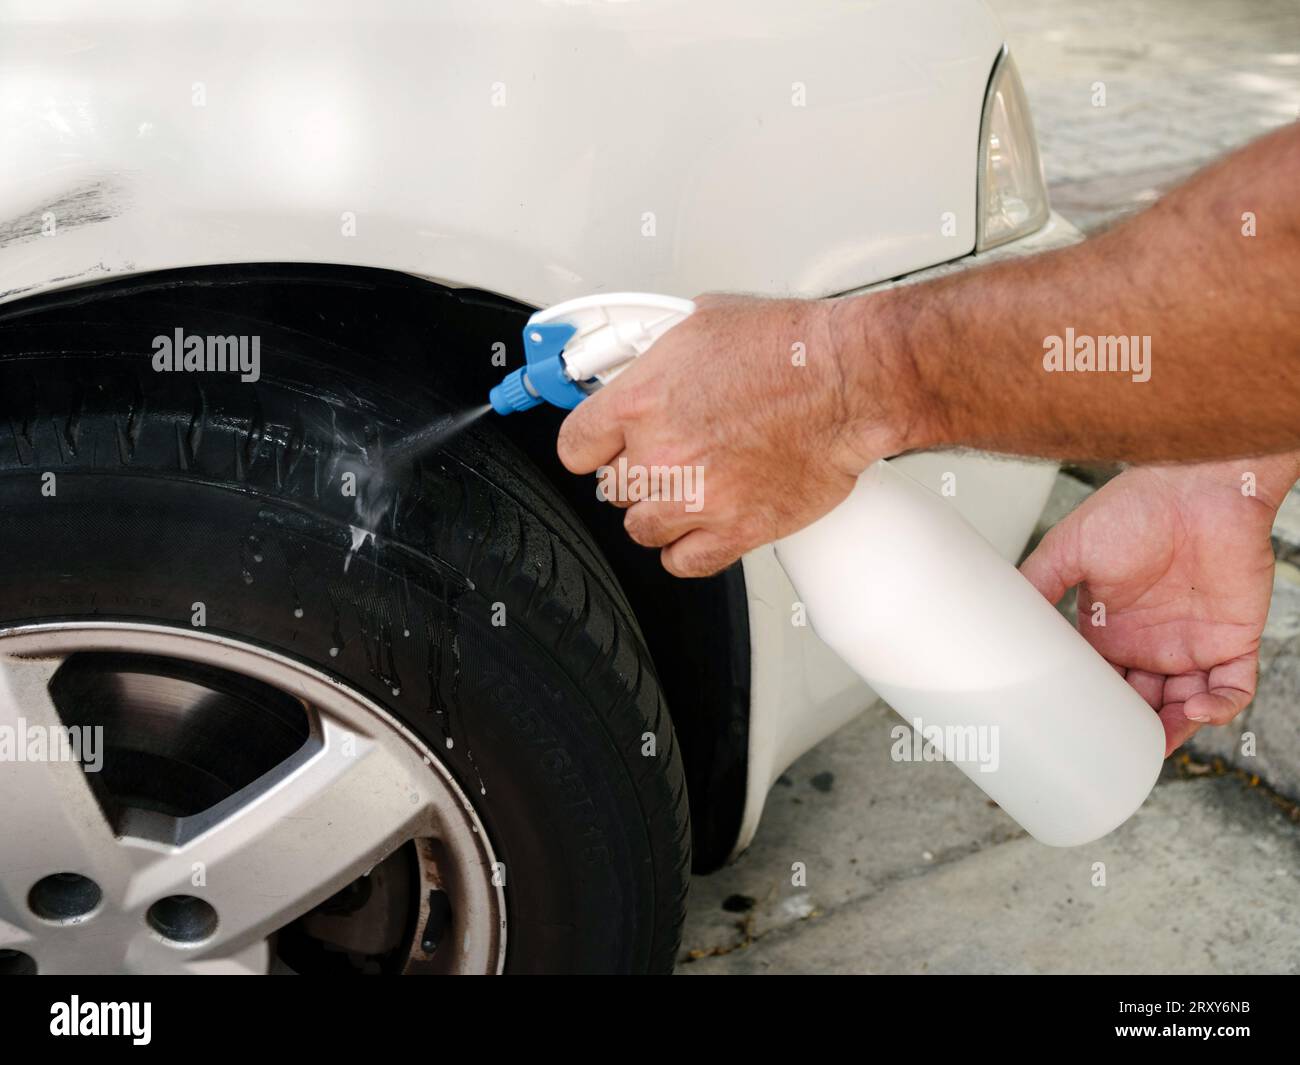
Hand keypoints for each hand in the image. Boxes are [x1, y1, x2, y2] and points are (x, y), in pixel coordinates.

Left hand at [555, 294, 910, 576]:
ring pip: (642, 528)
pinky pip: (684, 562)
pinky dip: (687, 549)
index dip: (589, 447)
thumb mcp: (702, 321)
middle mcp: (660, 454)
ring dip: (659, 512)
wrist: (849, 382)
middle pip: (612, 489)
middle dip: (635, 473)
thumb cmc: (791, 348)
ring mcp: (695, 498)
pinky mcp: (736, 530)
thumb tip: (645, 357)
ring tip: (687, 489)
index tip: (600, 448)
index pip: (575, 445)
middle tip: (665, 457)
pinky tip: (700, 527)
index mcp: (640, 401)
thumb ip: (659, 354)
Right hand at [1020, 455, 1297, 753]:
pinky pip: (1233, 688)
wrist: (1198, 485)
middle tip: (1115, 756)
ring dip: (1173, 729)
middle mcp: (1148, 643)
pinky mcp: (1234, 640)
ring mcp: (1192, 644)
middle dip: (1129, 734)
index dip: (1089, 710)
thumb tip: (996, 612)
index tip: (1072, 733)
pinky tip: (1198, 707)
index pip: (1096, 683)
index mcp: (1108, 629)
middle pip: (1139, 705)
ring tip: (1157, 742)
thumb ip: (1037, 581)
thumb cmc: (1136, 506)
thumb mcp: (1070, 546)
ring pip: (1185, 707)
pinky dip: (1221, 707)